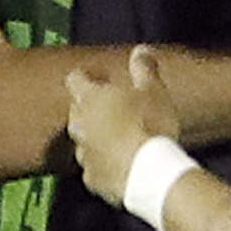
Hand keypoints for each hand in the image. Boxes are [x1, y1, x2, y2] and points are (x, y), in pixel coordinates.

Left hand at [65, 47, 183, 203]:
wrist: (150, 175)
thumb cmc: (151, 126)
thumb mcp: (154, 91)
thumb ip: (144, 68)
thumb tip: (140, 50)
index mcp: (90, 98)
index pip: (75, 78)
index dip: (88, 77)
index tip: (104, 79)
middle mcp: (79, 125)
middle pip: (78, 110)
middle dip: (93, 108)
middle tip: (118, 109)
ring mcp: (82, 154)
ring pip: (85, 141)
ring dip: (98, 138)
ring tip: (123, 140)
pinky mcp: (91, 179)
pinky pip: (94, 168)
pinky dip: (104, 165)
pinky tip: (123, 165)